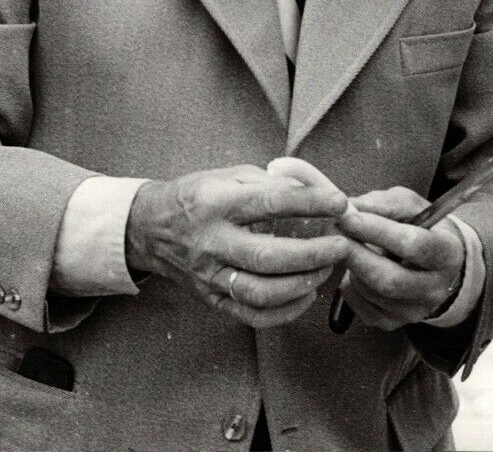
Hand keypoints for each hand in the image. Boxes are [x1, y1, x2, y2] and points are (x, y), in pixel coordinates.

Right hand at [126, 166, 349, 328]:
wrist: (151, 228)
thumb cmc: (198, 196)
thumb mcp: (229, 176)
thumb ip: (269, 184)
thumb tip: (315, 193)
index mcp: (216, 203)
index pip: (271, 203)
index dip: (311, 203)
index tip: (340, 202)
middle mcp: (211, 242)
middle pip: (269, 256)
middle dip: (313, 253)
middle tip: (341, 245)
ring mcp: (210, 275)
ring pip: (262, 292)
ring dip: (302, 284)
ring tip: (325, 269)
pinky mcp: (211, 299)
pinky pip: (253, 315)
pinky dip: (286, 311)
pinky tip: (306, 294)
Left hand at [334, 187, 465, 329]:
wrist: (435, 263)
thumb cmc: (421, 227)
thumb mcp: (411, 206)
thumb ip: (384, 204)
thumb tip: (350, 208)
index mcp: (447, 253)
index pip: (413, 245)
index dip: (377, 230)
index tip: (348, 217)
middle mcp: (435, 288)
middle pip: (390, 279)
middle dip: (356, 254)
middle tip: (333, 231)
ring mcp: (414, 311)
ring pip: (372, 293)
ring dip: (351, 267)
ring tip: (347, 245)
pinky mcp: (394, 322)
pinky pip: (361, 307)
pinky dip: (350, 286)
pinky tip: (354, 268)